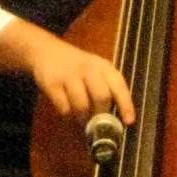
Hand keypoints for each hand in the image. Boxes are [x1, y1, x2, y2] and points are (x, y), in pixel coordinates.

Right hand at [0, 21, 135, 123]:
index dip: (126, 104)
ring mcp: (69, 75)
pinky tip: (68, 112)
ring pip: (82, 105)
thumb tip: (116, 121)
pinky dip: (68, 115)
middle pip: (101, 97)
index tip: (129, 122)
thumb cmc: (78, 67)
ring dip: (84, 119)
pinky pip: (64, 108)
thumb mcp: (96, 71)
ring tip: (83, 121)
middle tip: (98, 124)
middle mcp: (89, 68)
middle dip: (101, 115)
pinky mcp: (52, 84)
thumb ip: (107, 90)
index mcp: (104, 67)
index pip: (119, 85)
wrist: (47, 51)